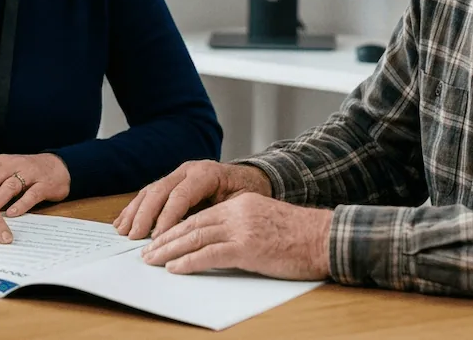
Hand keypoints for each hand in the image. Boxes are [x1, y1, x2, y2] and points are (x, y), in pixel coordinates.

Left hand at [0, 153, 70, 216]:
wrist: (59, 166)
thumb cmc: (27, 173)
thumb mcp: (6, 173)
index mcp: (0, 164)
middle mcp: (13, 165)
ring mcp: (30, 174)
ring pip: (9, 186)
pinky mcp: (44, 184)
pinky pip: (31, 194)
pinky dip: (21, 204)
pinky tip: (12, 214)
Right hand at [113, 160, 271, 239]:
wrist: (247, 180)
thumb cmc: (246, 194)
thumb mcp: (240, 203)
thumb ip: (217, 214)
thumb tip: (196, 233)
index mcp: (206, 173)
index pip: (180, 195)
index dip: (167, 217)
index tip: (158, 237)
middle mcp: (188, 170)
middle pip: (160, 191)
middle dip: (145, 215)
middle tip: (136, 236)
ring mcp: (177, 175)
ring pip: (150, 191)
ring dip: (135, 212)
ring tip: (124, 231)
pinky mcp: (170, 183)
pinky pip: (149, 194)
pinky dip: (135, 208)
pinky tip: (124, 222)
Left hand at [140, 192, 331, 279]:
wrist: (325, 239)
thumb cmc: (300, 236)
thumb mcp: (265, 222)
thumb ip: (241, 226)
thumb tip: (215, 243)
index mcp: (240, 204)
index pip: (199, 215)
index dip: (175, 228)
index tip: (159, 239)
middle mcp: (237, 212)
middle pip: (192, 224)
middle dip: (165, 239)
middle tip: (146, 252)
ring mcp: (242, 228)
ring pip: (195, 237)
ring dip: (169, 250)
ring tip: (152, 261)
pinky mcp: (247, 247)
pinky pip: (210, 254)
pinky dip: (189, 262)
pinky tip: (175, 268)